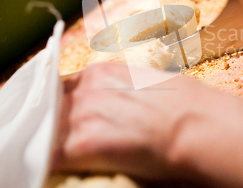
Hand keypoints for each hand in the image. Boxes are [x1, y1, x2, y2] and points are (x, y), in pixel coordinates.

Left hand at [53, 63, 242, 186]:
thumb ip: (119, 89)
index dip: (59, 106)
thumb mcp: (147, 83)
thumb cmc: (184, 105)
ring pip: (46, 133)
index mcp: (101, 72)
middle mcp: (86, 89)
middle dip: (53, 125)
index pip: (61, 87)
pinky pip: (51, 157)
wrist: (196, 125)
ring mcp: (82, 115)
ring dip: (50, 145)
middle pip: (51, 109)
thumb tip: (115, 104)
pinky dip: (49, 164)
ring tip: (57, 157)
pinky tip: (54, 169)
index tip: (57, 118)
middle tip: (60, 141)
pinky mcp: (83, 145)